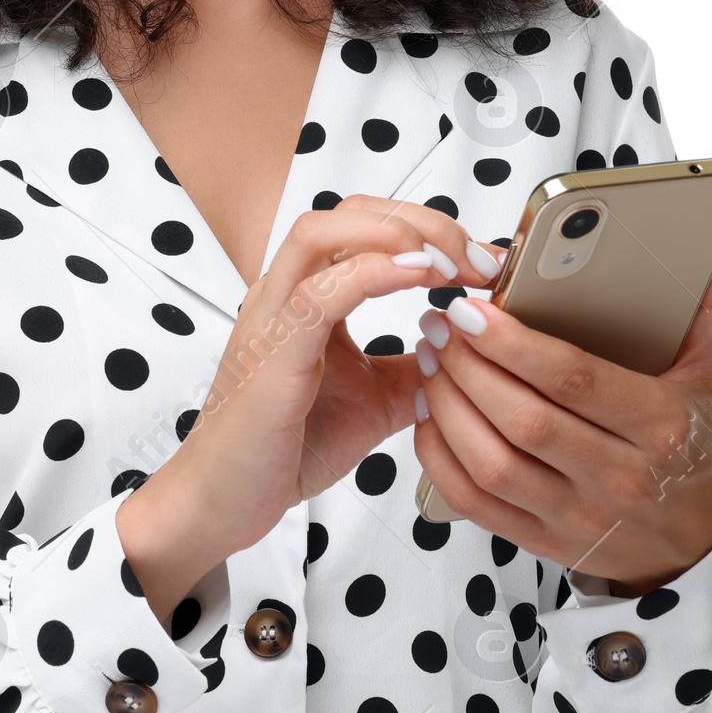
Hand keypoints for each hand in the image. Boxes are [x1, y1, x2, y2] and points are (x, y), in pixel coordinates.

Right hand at [116, 195, 500, 618]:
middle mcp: (286, 290)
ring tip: (447, 263)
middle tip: (479, 260)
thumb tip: (467, 348)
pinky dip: (369, 274)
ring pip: (321, 233)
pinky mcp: (272, 354)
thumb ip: (415, 368)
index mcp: (309, 292)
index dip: (431, 229)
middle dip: (423, 222)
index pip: (367, 224)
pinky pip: (316, 293)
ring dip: (394, 235)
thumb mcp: (375, 401)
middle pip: (349, 212)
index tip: (486, 262)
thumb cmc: (287, 446)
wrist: (226, 500)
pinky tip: (416, 279)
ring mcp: (273, 316)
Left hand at [412, 226, 711, 593]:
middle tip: (439, 321)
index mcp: (660, 425)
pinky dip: (441, 458)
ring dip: (447, 406)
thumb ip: (710, 300)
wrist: (702, 544)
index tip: (471, 306)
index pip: (573, 379)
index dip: (513, 343)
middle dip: (467, 365)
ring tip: (430, 356)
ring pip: (492, 463)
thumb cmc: (698, 445)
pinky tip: (430, 414)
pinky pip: (476, 503)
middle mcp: (619, 477)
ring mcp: (579, 516)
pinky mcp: (546, 541)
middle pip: (523, 419)